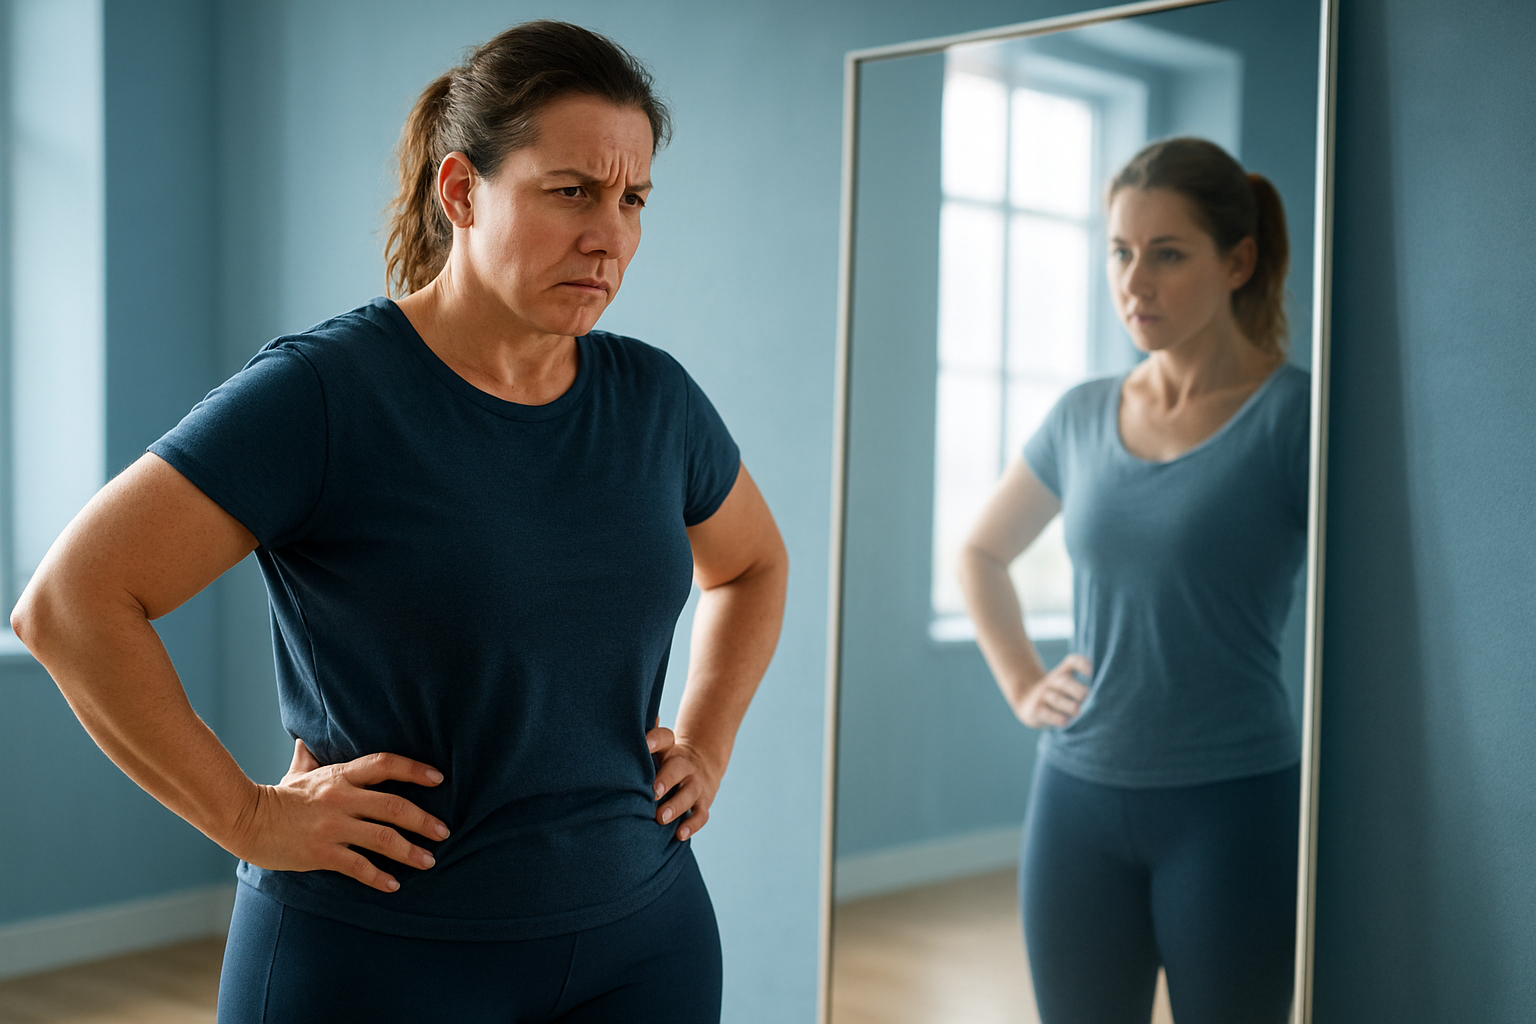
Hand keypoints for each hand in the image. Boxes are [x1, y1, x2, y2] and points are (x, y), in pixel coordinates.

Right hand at [227, 739, 449, 892]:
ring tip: (428, 861)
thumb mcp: (297, 774)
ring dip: (410, 851)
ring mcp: (332, 826)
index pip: (385, 764)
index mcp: (339, 775)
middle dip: (423, 820)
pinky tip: (393, 884)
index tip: (439, 779)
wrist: (245, 820)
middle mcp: (341, 798)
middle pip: (394, 805)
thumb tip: (304, 740)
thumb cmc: (276, 798)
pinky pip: (358, 866)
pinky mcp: (321, 852)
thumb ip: (308, 759)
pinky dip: (379, 877)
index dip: (414, 770)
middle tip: (444, 832)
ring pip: (383, 838)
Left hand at [646, 723, 722, 841]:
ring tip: (661, 818)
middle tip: (653, 792)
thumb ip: (642, 741)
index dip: (656, 740)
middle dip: (667, 779)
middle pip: (678, 767)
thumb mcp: (657, 749)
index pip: (665, 738)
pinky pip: (701, 814)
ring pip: (690, 793)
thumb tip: (619, 726)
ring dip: (676, 805)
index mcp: (669, 749)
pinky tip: (680, 834)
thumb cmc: (665, 761)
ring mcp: (695, 784)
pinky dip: (692, 824)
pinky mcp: (703, 802)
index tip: (645, 745)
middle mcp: (684, 765)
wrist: (700, 767)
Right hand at [1015, 654, 1091, 728]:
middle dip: (1076, 688)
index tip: (1092, 670)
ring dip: (1068, 705)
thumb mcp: (1066, 686)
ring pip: (1056, 699)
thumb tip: (1104, 699)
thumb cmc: (1058, 695)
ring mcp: (1043, 695)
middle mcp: (1053, 682)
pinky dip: (1055, 718)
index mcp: (1063, 673)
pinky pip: (1046, 713)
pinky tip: (1065, 722)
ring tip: (1078, 711)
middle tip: (1087, 695)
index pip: (1071, 662)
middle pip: (1064, 682)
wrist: (1026, 700)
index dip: (1082, 664)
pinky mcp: (1035, 709)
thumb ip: (1082, 689)